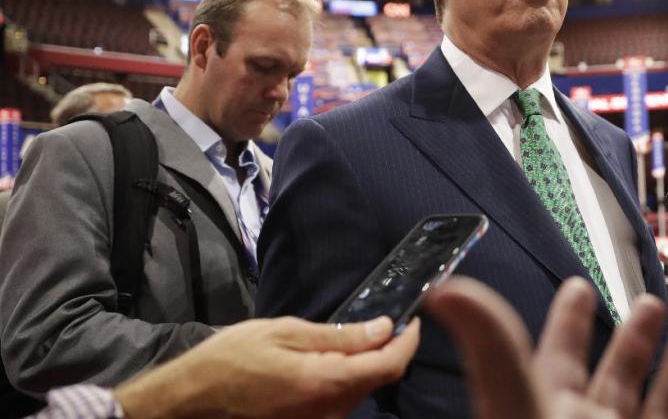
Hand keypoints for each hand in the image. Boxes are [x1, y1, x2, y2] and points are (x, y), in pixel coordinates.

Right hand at [115, 315, 419, 418]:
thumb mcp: (286, 333)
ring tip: (350, 340)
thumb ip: (339, 336)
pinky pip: (341, 403)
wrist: (193, 399)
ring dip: (366, 366)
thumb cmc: (233, 358)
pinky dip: (347, 380)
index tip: (412, 320)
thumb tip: (383, 328)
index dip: (408, 341)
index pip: (389, 364)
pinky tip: (330, 363)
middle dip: (388, 350)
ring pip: (361, 392)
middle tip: (381, 323)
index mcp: (326, 382)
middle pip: (378, 380)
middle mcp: (330, 411)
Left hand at [427, 275, 667, 418]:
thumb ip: (492, 347)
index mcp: (550, 412)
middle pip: (615, 377)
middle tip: (648, 303)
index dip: (568, 320)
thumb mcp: (519, 406)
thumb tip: (442, 291)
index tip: (577, 287)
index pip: (557, 355)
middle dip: (631, 339)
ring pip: (663, 407)